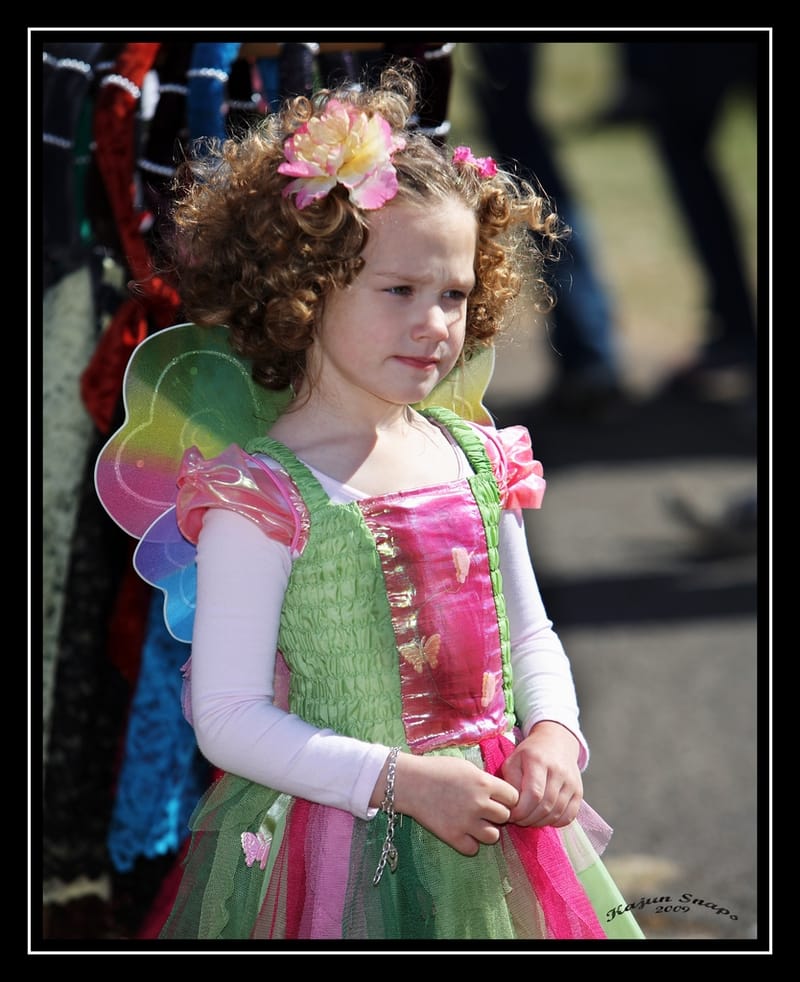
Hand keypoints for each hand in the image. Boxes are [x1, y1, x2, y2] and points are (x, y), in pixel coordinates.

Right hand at [375, 752, 519, 855]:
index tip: (497, 798)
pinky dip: (469, 843)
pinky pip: (473, 849)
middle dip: (496, 813)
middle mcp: (479, 803)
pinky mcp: (452, 836)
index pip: (513, 797)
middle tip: (483, 810)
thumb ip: (484, 780)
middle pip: (505, 816)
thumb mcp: (466, 767)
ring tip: (474, 822)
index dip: (506, 798)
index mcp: (484, 783)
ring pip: (493, 836)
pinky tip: (462, 832)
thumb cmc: (437, 770)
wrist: (410, 782)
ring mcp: (466, 822)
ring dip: (486, 830)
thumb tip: (499, 793)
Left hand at [500, 721, 582, 827]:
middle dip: (528, 819)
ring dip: (540, 822)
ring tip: (528, 819)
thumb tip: (511, 804)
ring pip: (557, 813)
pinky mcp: (578, 791)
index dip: (521, 811)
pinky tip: (544, 818)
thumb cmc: (530, 753)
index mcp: (538, 761)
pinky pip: (569, 816)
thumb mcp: (514, 760)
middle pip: (545, 806)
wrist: (556, 741)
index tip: (511, 815)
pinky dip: (555, 822)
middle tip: (518, 820)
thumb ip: (510, 781)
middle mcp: (558, 771)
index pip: (533, 794)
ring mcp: (571, 782)